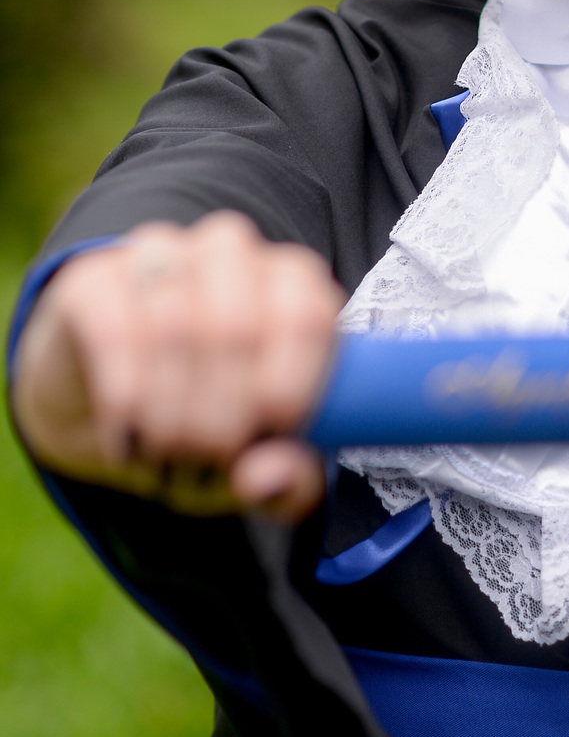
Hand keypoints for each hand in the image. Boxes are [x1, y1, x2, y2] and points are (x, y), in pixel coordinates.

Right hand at [11, 213, 342, 521]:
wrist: (113, 409)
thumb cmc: (206, 424)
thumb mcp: (256, 464)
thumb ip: (287, 484)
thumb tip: (269, 479)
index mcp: (292, 281)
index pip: (306, 314)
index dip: (290, 386)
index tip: (270, 433)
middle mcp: (230, 252)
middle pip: (239, 325)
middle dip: (223, 415)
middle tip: (208, 458)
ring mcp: (159, 255)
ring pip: (177, 324)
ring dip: (173, 412)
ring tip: (167, 453)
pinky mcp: (94, 279)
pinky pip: (114, 329)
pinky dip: (125, 397)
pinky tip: (126, 434)